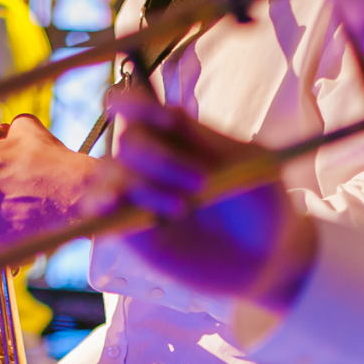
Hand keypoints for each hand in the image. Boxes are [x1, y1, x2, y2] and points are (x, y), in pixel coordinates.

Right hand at [109, 90, 316, 313]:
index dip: (136, 105)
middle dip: (159, 159)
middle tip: (200, 183)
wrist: (266, 258)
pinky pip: (98, 212)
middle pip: (128, 141)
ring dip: (140, 186)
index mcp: (176, 136)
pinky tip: (111, 206)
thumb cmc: (262, 206)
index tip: (166, 122)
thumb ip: (205, 141)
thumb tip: (167, 111)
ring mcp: (138, 197)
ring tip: (180, 210)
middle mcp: (151, 163)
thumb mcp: (245, 165)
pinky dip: (97, 204)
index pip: (136, 107)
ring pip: (109, 174)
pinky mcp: (130, 231)